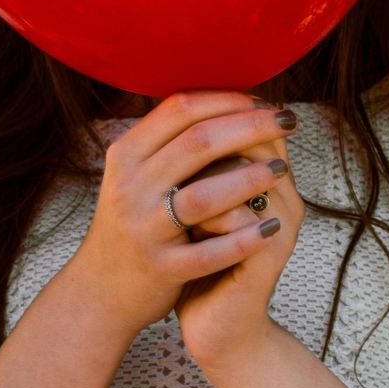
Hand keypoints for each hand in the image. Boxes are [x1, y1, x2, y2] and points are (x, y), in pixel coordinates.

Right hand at [70, 89, 298, 344]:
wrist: (100, 289)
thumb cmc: (133, 223)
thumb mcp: (135, 174)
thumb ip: (169, 141)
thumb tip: (225, 99)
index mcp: (126, 155)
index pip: (180, 109)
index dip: (228, 99)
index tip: (264, 101)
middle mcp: (130, 187)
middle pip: (198, 143)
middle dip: (251, 126)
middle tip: (288, 121)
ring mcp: (143, 229)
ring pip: (204, 196)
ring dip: (250, 178)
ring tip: (282, 168)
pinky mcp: (160, 268)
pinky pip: (208, 253)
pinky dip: (244, 239)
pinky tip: (272, 228)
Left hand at [172, 124, 303, 366]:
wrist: (219, 329)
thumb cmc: (205, 265)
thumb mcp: (201, 211)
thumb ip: (201, 170)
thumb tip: (170, 121)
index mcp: (271, 182)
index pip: (254, 122)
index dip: (216, 115)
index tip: (174, 129)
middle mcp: (284, 198)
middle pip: (256, 138)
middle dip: (209, 141)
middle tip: (171, 159)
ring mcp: (281, 226)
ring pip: (244, 173)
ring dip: (204, 179)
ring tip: (178, 196)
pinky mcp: (268, 256)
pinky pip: (237, 217)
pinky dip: (203, 217)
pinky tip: (185, 230)